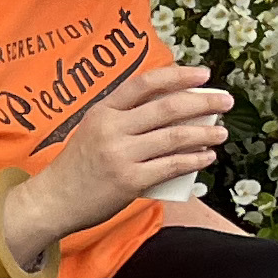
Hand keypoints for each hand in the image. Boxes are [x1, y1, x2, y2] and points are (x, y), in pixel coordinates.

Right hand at [26, 60, 232, 246]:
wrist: (52, 201)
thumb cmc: (78, 165)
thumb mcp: (94, 130)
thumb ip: (125, 117)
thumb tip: (174, 107)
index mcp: (103, 111)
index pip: (145, 83)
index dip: (178, 76)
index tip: (203, 76)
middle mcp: (112, 129)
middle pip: (167, 108)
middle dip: (203, 103)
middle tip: (225, 101)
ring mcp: (121, 155)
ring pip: (175, 137)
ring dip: (205, 133)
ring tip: (221, 133)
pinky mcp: (130, 181)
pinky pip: (172, 166)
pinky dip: (194, 160)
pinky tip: (207, 156)